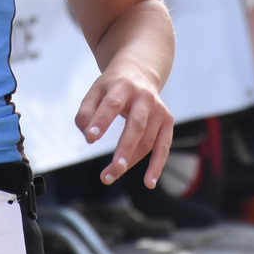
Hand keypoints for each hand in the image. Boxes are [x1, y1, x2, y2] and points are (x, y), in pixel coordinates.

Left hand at [75, 60, 174, 187]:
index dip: (101, 121)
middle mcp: (144, 97)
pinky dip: (157, 165)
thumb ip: (86, 112)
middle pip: (136, 126)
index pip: (112, 104)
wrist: (140, 71)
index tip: (90, 137)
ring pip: (147, 141)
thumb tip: (88, 135)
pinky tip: (148, 182)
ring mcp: (159, 109)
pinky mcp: (167, 121)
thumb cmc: (113, 87)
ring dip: (130, 162)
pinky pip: (163, 146)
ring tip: (109, 177)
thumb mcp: (95, 91)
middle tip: (111, 171)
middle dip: (124, 149)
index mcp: (123, 86)